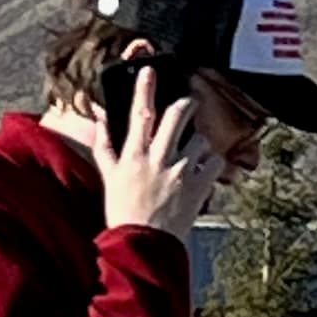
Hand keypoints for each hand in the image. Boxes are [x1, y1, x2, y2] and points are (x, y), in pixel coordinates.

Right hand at [85, 61, 219, 247]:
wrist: (143, 245)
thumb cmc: (123, 209)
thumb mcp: (108, 176)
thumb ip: (105, 146)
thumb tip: (101, 120)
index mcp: (134, 155)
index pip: (139, 114)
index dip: (144, 89)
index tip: (150, 71)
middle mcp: (158, 159)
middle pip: (176, 116)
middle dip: (186, 103)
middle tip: (190, 100)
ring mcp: (180, 172)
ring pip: (199, 139)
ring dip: (198, 141)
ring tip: (193, 152)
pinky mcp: (198, 187)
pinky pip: (215, 163)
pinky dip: (212, 164)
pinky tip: (205, 170)